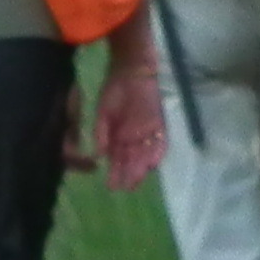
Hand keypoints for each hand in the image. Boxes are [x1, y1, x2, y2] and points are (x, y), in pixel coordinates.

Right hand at [96, 62, 164, 189]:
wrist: (130, 70)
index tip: (112, 186)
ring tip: (137, 180)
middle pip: (132, 160)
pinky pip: (160, 141)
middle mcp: (133, 137)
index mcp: (118, 136)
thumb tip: (99, 154)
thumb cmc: (114, 90)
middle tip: (126, 188)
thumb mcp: (102, 112)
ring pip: (145, 154)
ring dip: (142, 168)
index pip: (117, 159)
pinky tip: (152, 163)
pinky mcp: (159, 123)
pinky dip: (157, 152)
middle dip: (129, 174)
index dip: (115, 173)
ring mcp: (147, 131)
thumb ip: (101, 133)